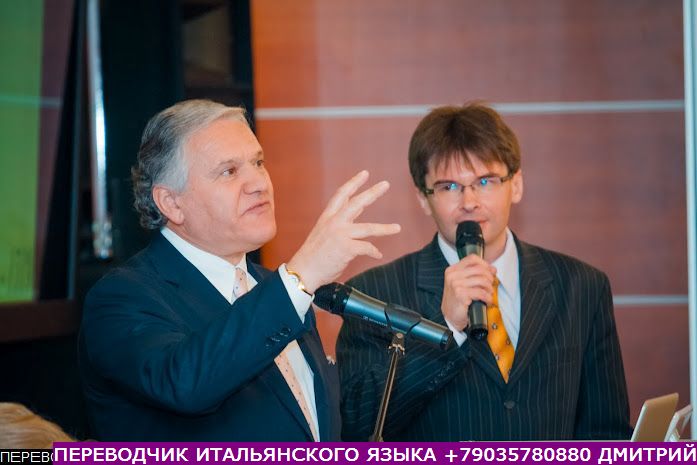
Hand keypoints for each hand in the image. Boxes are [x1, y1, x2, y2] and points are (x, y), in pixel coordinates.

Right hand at [287, 170, 400, 291]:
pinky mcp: (346, 248)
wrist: (304, 271)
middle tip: (386, 184)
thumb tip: (355, 219)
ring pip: (368, 228)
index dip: (353, 183)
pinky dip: (374, 252)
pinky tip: (378, 254)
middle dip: (373, 193)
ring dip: (385, 229)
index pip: (341, 195)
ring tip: (397, 228)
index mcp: (327, 218)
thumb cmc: (313, 256)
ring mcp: (340, 234)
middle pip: (357, 203)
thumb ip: (337, 224)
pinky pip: (367, 247)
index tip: (365, 174)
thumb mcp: (322, 233)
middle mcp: (334, 223)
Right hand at [441, 255, 496, 331]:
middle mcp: (453, 275)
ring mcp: (456, 284)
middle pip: (479, 269)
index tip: (490, 271)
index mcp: (452, 270)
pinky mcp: (460, 294)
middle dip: (489, 277)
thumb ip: (475, 274)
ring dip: (489, 288)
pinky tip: (487, 301)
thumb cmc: (457, 300)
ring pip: (482, 280)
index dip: (484, 264)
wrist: (451, 316)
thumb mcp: (463, 283)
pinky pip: (481, 292)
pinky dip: (487, 297)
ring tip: (489, 294)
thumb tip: (492, 269)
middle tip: (491, 285)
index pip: (472, 258)